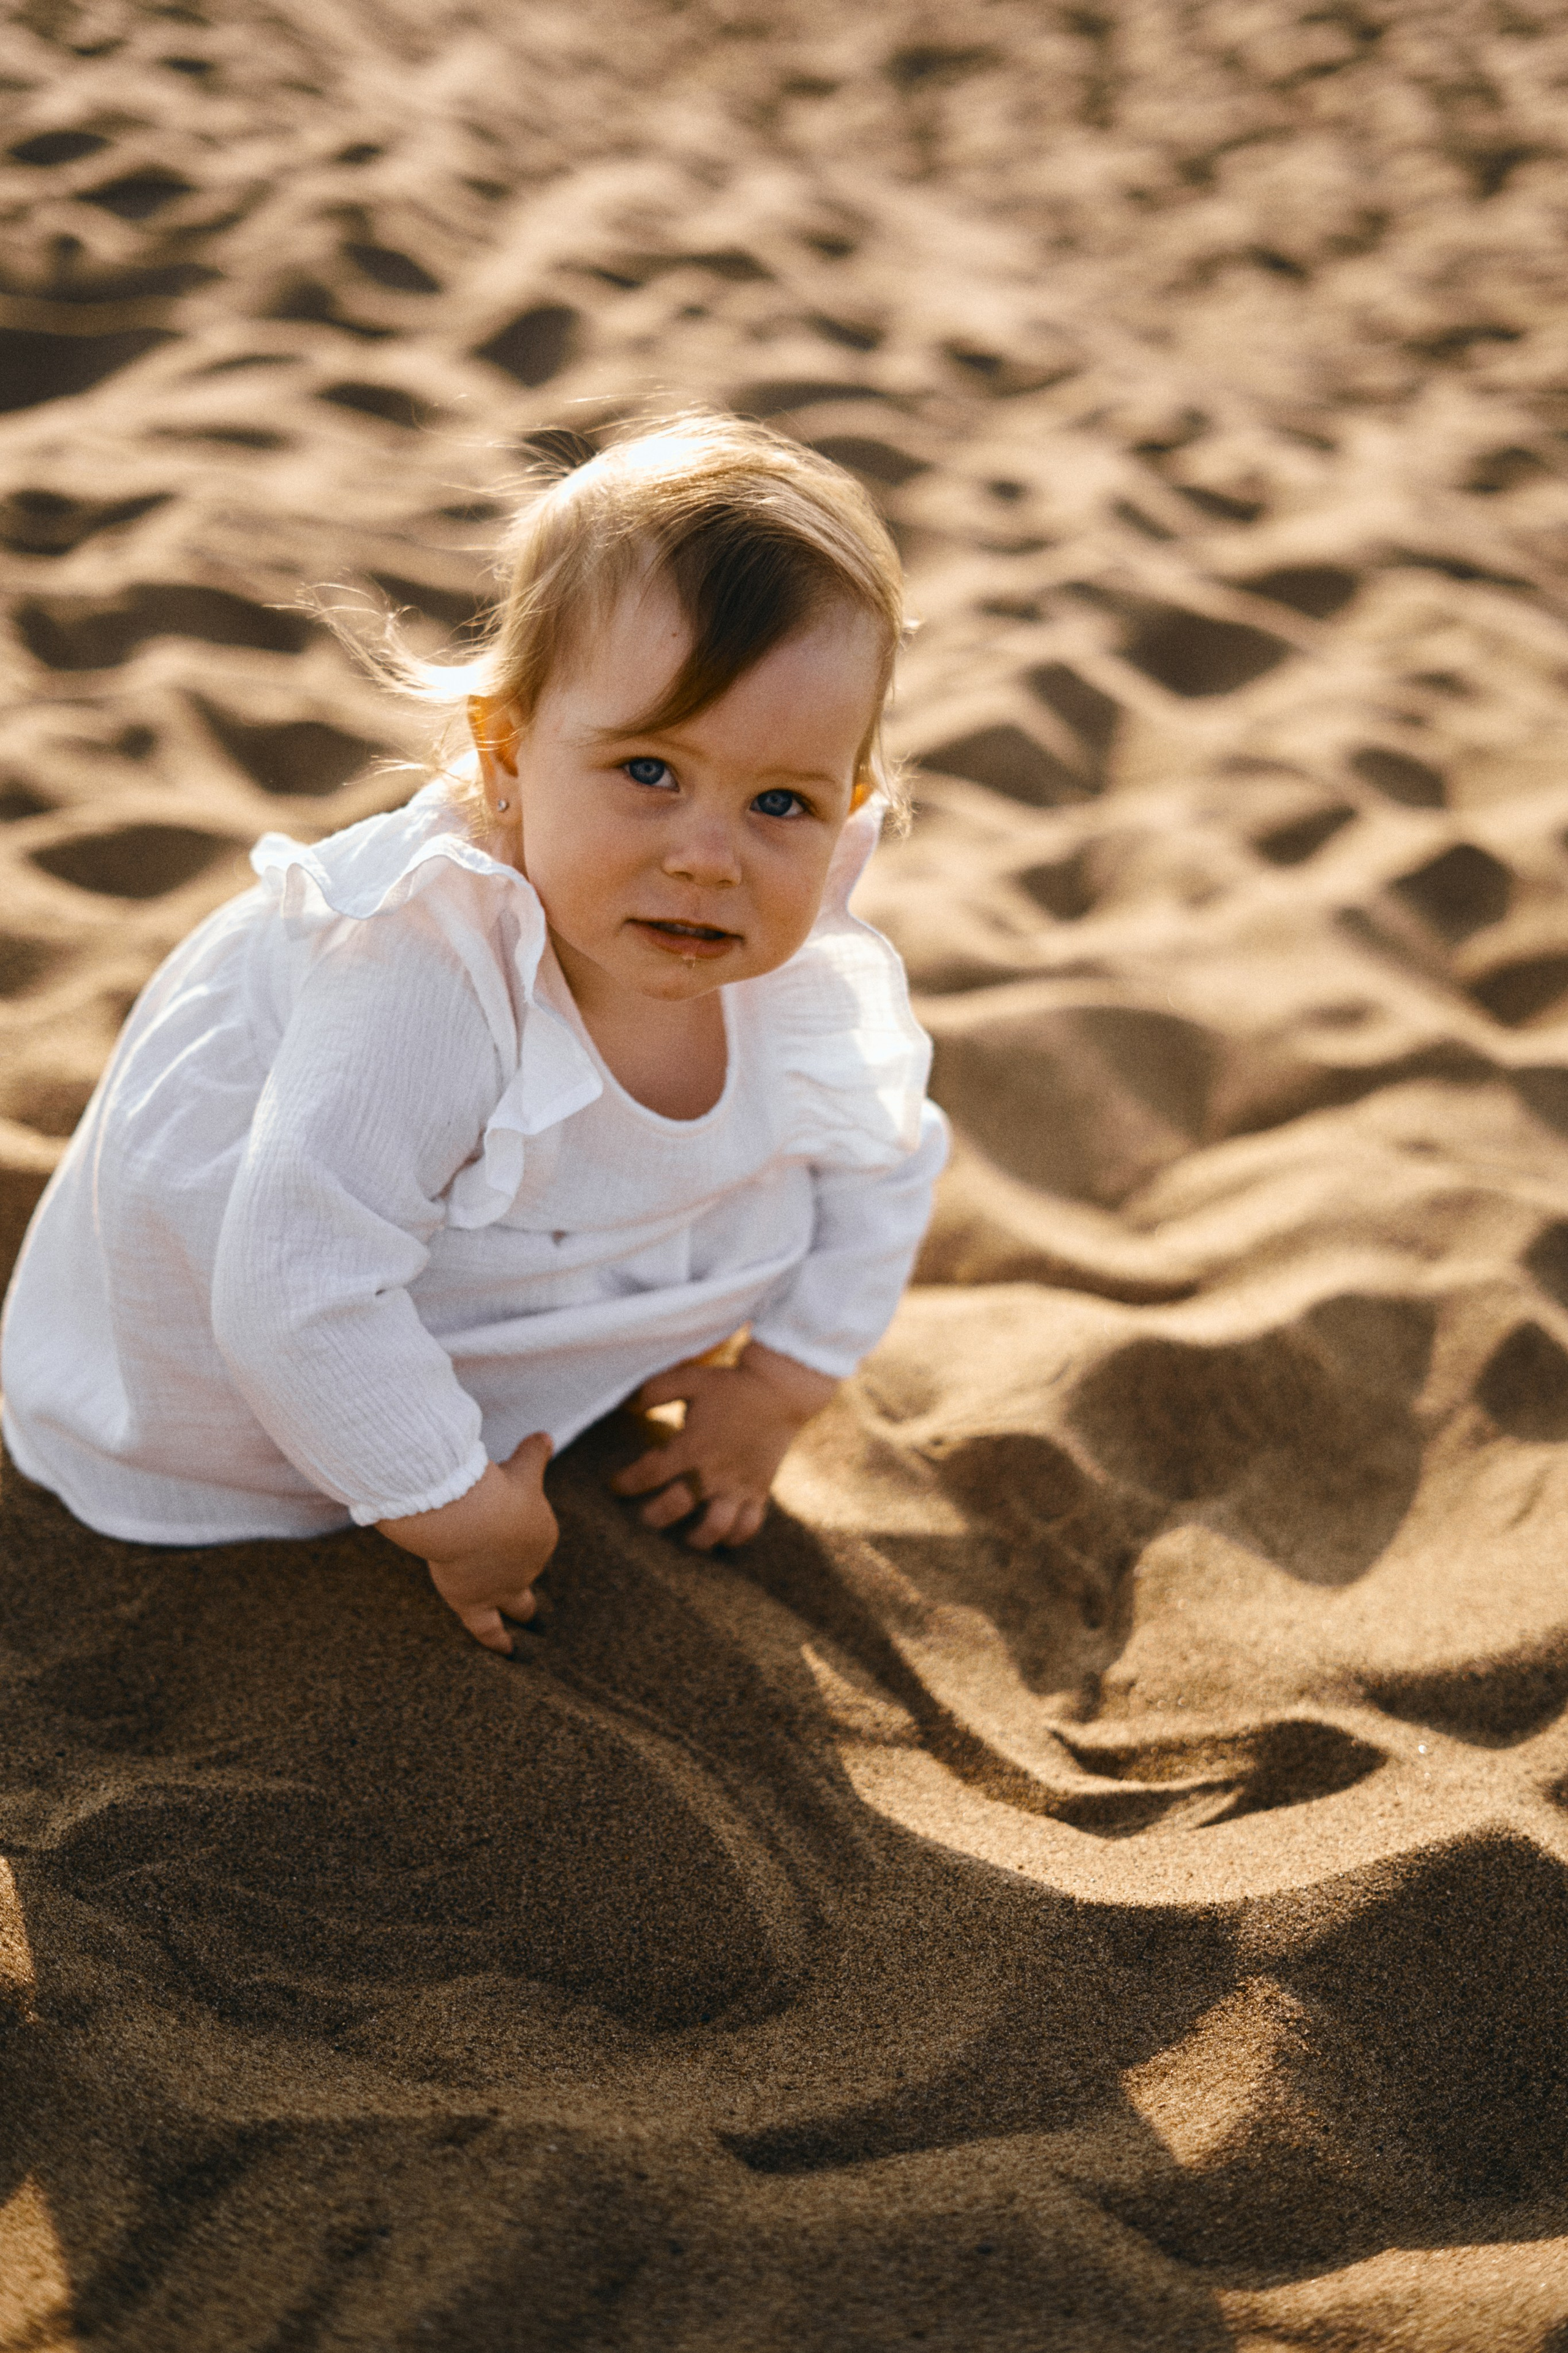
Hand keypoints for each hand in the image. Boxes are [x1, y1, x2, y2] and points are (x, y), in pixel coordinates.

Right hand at [378, 1432, 556, 1654]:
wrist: (470, 1517)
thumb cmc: (496, 1488)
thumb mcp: (522, 1467)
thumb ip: (534, 1454)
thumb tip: (545, 1436)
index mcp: (542, 1533)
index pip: (533, 1538)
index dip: (521, 1534)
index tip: (512, 1532)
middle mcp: (528, 1566)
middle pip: (530, 1573)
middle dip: (532, 1579)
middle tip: (540, 1588)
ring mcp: (503, 1588)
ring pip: (519, 1605)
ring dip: (525, 1613)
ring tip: (532, 1624)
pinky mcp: (474, 1603)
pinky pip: (488, 1629)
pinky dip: (498, 1642)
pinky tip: (507, 1653)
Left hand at [610, 1341, 837, 1549]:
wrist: (779, 1390)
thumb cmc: (730, 1384)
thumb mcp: (689, 1379)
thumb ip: (655, 1391)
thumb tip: (629, 1406)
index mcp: (691, 1445)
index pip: (648, 1474)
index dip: (626, 1483)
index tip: (616, 1485)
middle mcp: (712, 1471)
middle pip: (674, 1507)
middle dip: (652, 1517)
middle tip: (644, 1518)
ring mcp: (737, 1485)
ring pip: (715, 1527)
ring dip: (696, 1538)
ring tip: (687, 1538)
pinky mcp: (759, 1490)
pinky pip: (749, 1525)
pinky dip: (736, 1537)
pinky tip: (724, 1536)